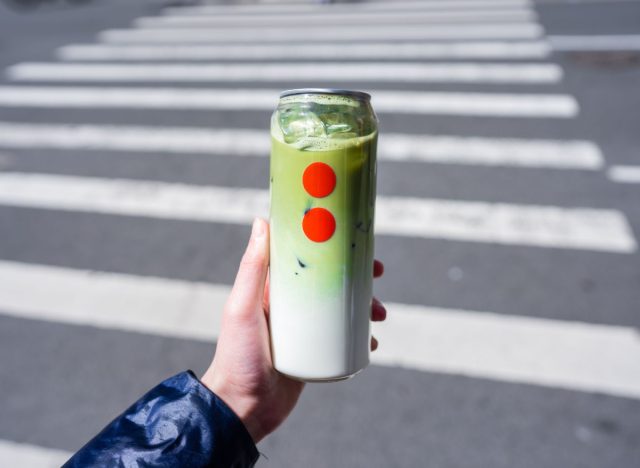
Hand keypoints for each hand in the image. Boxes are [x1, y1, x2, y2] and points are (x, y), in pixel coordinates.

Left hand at [201, 218, 385, 442]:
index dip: (331, 247)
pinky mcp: (314, 354)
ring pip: (341, 310)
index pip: (306, 259)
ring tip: (379, 316)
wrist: (242, 408)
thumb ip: (251, 268)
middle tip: (377, 276)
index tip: (354, 241)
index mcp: (273, 290)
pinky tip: (371, 343)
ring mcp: (304, 331)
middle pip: (330, 283)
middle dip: (357, 277)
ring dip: (364, 308)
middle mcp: (290, 306)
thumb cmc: (236, 356)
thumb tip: (261, 221)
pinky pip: (342, 340)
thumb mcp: (242, 308)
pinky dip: (360, 338)